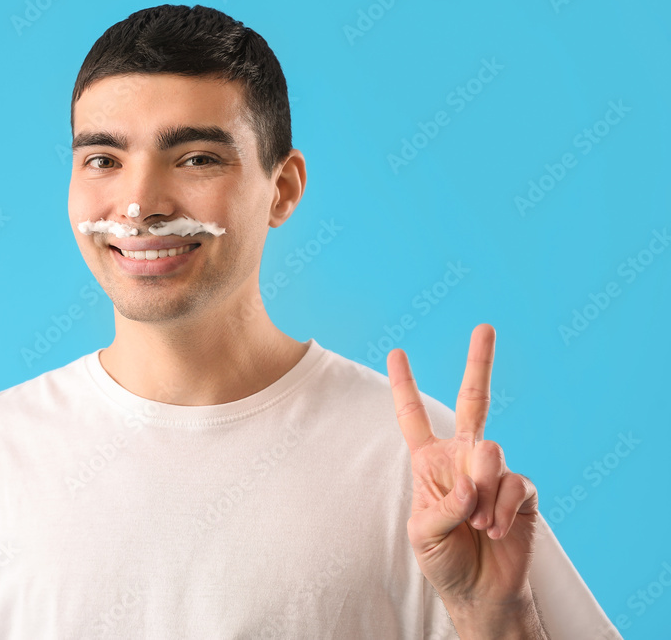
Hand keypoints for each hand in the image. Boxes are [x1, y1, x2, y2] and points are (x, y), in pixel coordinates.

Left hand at [386, 324, 539, 616]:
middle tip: (484, 327)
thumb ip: (441, 505)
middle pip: (474, 401)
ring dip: (481, 492)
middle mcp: (463, 457)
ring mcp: (494, 471)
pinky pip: (513, 484)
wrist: (480, 591)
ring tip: (476, 524)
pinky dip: (500, 510)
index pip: (413, 416)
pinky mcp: (521, 490)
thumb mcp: (423, 534)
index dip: (405, 386)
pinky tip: (493, 531)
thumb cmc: (444, 559)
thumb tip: (473, 482)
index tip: (397, 352)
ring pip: (490, 452)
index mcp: (429, 460)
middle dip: (479, 362)